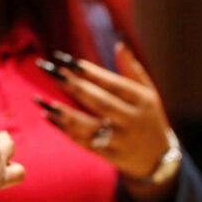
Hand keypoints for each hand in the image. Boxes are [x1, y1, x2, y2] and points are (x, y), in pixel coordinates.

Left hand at [35, 43, 176, 193]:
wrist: (158, 158)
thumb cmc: (148, 117)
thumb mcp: (148, 92)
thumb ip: (132, 69)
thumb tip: (119, 43)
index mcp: (142, 100)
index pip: (112, 83)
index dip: (89, 72)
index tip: (66, 61)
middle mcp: (132, 120)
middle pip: (99, 102)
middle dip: (74, 86)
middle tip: (50, 72)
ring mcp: (121, 140)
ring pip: (90, 126)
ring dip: (65, 114)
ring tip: (43, 101)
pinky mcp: (111, 156)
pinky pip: (85, 143)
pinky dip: (65, 130)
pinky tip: (48, 117)